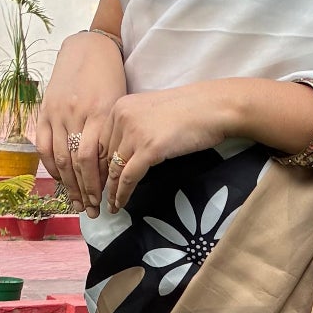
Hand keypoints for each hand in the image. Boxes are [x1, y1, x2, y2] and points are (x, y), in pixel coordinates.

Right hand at [34, 33, 126, 211]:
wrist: (90, 47)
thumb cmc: (112, 79)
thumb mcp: (120, 106)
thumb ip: (113, 135)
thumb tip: (111, 171)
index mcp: (102, 114)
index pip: (98, 159)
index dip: (99, 185)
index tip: (105, 201)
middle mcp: (78, 114)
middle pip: (78, 164)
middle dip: (85, 192)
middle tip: (91, 211)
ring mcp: (59, 112)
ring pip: (60, 158)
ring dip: (68, 185)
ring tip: (75, 203)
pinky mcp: (45, 110)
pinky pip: (43, 146)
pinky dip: (50, 166)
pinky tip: (59, 180)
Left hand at [101, 83, 245, 213]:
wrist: (213, 108)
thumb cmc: (190, 110)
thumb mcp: (152, 113)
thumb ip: (135, 127)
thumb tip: (126, 152)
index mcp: (121, 106)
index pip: (101, 141)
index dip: (99, 165)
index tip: (99, 181)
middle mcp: (122, 117)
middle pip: (105, 156)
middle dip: (103, 180)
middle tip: (102, 198)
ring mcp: (135, 133)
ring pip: (115, 169)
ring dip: (112, 191)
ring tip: (112, 206)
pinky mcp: (149, 149)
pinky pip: (129, 177)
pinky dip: (123, 193)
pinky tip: (121, 204)